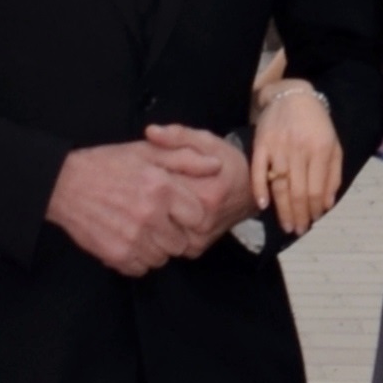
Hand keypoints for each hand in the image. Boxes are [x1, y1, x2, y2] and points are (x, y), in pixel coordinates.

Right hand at [47, 139, 227, 276]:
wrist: (63, 184)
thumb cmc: (106, 165)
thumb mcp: (146, 152)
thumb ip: (184, 158)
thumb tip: (216, 166)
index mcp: (161, 187)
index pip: (197, 217)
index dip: (188, 215)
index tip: (176, 211)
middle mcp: (150, 214)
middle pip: (181, 242)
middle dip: (172, 234)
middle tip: (155, 221)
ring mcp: (134, 238)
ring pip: (162, 258)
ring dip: (155, 247)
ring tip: (139, 229)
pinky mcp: (117, 255)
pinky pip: (141, 268)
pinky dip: (136, 258)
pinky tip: (126, 239)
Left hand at [146, 123, 256, 241]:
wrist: (248, 192)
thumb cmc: (225, 162)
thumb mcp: (204, 141)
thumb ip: (177, 136)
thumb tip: (150, 132)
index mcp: (206, 194)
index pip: (161, 187)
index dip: (144, 176)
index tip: (138, 167)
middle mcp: (203, 222)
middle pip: (156, 212)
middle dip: (142, 197)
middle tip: (134, 183)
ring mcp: (199, 240)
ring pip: (158, 230)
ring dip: (147, 215)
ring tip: (141, 197)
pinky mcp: (194, 249)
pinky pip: (165, 240)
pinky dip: (156, 227)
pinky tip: (152, 212)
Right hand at [250, 81, 343, 234]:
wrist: (292, 96)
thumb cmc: (316, 123)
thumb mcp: (333, 146)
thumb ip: (333, 175)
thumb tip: (327, 205)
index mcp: (320, 151)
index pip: (316, 189)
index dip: (314, 210)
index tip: (312, 222)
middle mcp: (299, 150)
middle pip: (298, 191)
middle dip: (298, 215)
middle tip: (297, 231)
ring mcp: (278, 147)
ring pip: (279, 184)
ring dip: (282, 209)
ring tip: (286, 225)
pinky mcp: (261, 143)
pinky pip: (258, 169)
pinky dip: (259, 188)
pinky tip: (262, 205)